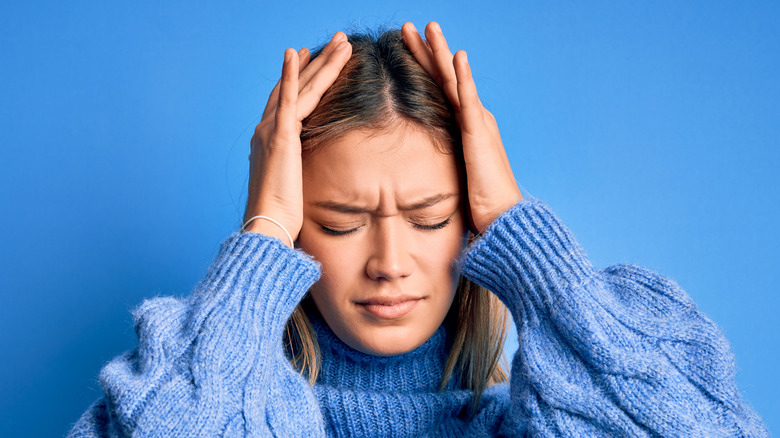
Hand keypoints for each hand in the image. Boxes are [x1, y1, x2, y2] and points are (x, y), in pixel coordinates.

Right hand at [244, 33, 351, 244]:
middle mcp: (267, 130)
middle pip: (297, 86)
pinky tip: (296, 52)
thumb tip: (311, 177)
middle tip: (336, 41)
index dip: (301, 77)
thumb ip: (301, 172)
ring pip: (301, 87)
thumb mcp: (295, 187)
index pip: (289, 101)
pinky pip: (288, 99)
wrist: (268, 226)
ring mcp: (271, 130)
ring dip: (321, 62)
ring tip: (341, 41)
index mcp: (272, 142)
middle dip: (318, 63)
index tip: (310, 58)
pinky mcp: (279, 136)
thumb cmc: (283, 216)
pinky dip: (291, 74)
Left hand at [401, 22, 521, 232]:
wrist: (502, 218)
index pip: (439, 90)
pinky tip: (457, 57)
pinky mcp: (480, 134)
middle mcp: (473, 118)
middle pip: (444, 77)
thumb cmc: (479, 203)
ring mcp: (477, 123)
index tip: (405, 47)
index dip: (423, 67)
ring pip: (455, 80)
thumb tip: (413, 166)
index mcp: (465, 126)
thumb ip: (439, 162)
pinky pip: (469, 100)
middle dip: (427, 50)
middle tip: (409, 26)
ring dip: (442, 52)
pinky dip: (463, 77)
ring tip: (429, 27)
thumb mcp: (453, 175)